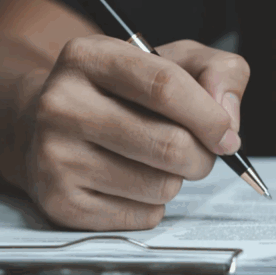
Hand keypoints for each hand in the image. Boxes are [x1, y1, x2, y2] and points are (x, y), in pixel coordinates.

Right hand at [14, 37, 248, 229]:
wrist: (48, 126)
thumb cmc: (123, 93)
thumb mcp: (172, 60)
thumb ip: (218, 72)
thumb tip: (227, 116)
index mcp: (90, 57)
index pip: (166, 87)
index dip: (210, 116)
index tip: (227, 134)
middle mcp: (61, 104)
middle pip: (170, 144)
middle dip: (203, 156)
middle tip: (200, 152)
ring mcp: (55, 157)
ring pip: (161, 186)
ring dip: (177, 180)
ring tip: (157, 162)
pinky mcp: (60, 203)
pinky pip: (143, 216)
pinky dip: (153, 205)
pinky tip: (132, 182)